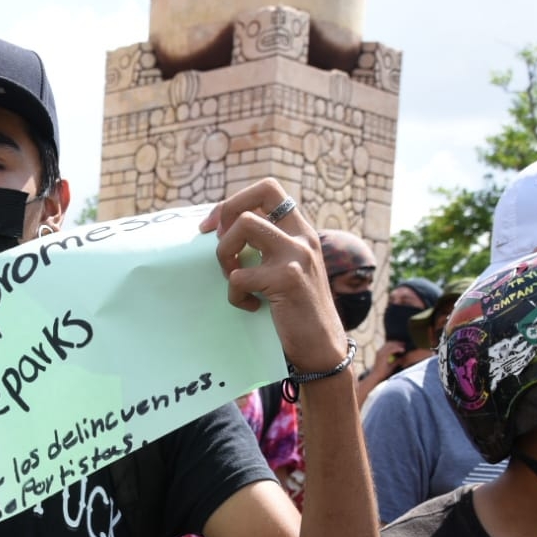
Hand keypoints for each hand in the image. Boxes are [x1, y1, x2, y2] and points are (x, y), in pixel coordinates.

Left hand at [199, 179, 347, 373]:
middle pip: (255, 199)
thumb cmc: (296, 311)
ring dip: (225, 255)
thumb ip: (267, 249)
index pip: (269, 189)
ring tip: (234, 280)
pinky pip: (239, 276)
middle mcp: (302, 237)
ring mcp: (296, 255)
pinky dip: (235, 295)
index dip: (234, 201)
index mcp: (300, 231)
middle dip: (225, 218)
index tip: (214, 226)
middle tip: (219, 247)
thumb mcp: (287, 270)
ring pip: (244, 226)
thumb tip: (221, 234)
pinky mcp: (287, 278)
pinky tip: (250, 306)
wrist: (322, 346)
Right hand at [372, 340, 408, 372]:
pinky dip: (398, 349)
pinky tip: (403, 350)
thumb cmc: (383, 372)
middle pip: (389, 343)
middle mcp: (380, 351)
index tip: (402, 344)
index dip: (395, 343)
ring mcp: (381, 353)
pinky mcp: (383, 356)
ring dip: (398, 345)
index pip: (388, 345)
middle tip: (404, 344)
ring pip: (391, 345)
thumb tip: (402, 358)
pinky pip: (392, 350)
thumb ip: (395, 360)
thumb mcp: (391, 364)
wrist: (377, 376)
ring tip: (404, 346)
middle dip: (397, 343)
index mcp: (380, 353)